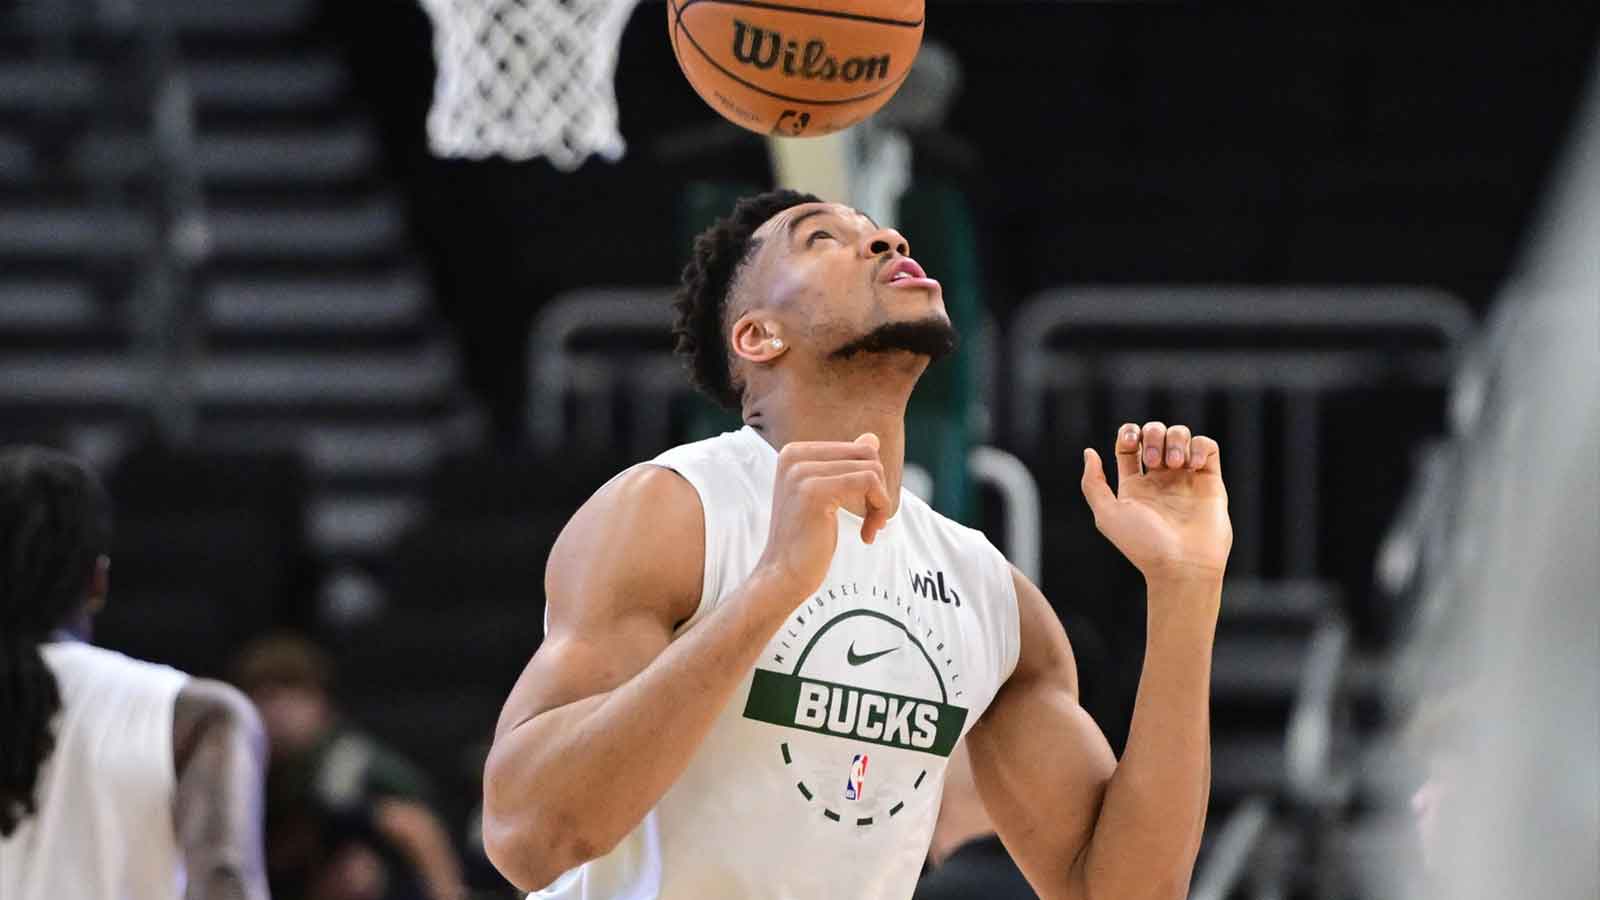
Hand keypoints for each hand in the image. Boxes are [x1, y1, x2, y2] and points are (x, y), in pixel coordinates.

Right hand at [756, 433, 890, 599]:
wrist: (783, 574)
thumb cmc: (807, 539)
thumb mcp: (829, 496)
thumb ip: (847, 465)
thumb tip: (871, 438)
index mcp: (794, 453)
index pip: (857, 449)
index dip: (871, 480)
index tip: (866, 510)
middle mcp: (794, 455)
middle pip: (866, 455)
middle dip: (878, 489)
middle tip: (874, 521)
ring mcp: (802, 471)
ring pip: (872, 469)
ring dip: (880, 503)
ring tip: (871, 528)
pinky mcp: (814, 490)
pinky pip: (869, 482)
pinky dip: (879, 509)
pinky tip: (868, 534)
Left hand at [1080, 422, 1231, 585]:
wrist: (1183, 565)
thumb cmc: (1143, 545)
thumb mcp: (1107, 514)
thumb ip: (1093, 483)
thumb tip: (1089, 452)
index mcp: (1134, 486)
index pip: (1129, 445)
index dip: (1128, 434)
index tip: (1130, 443)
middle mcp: (1160, 480)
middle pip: (1155, 434)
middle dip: (1153, 435)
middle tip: (1154, 461)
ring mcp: (1186, 479)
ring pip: (1181, 436)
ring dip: (1176, 439)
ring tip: (1175, 464)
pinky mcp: (1210, 481)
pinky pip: (1207, 447)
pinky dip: (1199, 446)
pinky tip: (1192, 464)